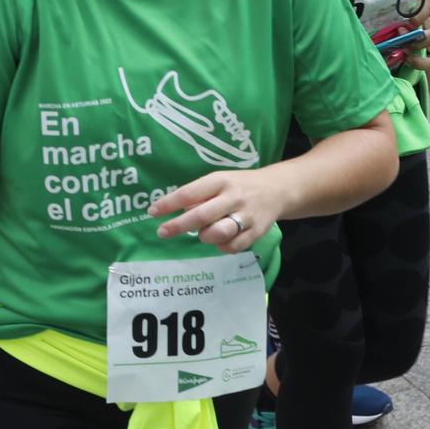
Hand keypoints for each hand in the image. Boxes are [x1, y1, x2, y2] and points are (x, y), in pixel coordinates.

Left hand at [151, 169, 280, 252]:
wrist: (277, 190)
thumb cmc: (239, 186)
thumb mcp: (219, 181)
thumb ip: (200, 194)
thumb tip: (178, 211)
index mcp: (220, 181)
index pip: (189, 193)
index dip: (169, 204)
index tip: (152, 212)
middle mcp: (233, 197)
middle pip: (201, 216)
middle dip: (178, 226)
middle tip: (162, 232)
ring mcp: (246, 216)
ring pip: (218, 233)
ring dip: (204, 237)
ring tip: (203, 233)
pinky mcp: (256, 232)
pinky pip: (232, 246)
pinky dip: (221, 247)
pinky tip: (219, 240)